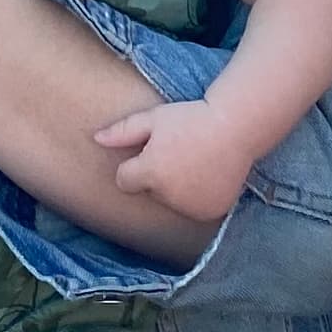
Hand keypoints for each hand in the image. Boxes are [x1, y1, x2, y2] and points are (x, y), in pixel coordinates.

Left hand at [91, 95, 258, 221]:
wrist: (236, 127)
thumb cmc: (192, 118)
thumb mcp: (155, 118)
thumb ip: (122, 131)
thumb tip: (95, 139)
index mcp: (149, 173)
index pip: (125, 181)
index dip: (136, 165)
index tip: (152, 151)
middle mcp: (167, 195)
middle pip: (149, 191)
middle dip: (157, 176)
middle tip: (179, 151)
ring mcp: (189, 207)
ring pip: (172, 202)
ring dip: (178, 188)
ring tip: (196, 161)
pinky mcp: (209, 213)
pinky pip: (194, 208)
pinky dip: (198, 197)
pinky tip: (209, 174)